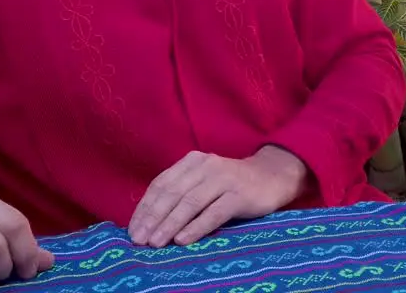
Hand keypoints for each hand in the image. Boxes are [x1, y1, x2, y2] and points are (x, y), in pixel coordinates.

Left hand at [128, 146, 307, 247]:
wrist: (272, 176)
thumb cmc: (231, 184)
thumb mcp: (203, 181)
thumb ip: (181, 193)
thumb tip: (149, 222)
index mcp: (192, 162)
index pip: (161, 184)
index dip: (145, 208)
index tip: (132, 230)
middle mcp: (206, 166)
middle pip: (172, 193)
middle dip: (153, 218)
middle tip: (139, 240)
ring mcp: (224, 179)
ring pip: (190, 203)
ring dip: (170, 224)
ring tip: (155, 243)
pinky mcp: (240, 195)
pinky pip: (214, 213)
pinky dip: (196, 227)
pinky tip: (182, 240)